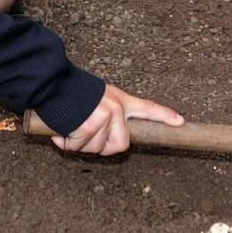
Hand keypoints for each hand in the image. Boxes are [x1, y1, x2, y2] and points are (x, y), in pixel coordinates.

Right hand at [51, 84, 183, 155]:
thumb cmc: (71, 93)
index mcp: (120, 100)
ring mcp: (103, 116)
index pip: (147, 108)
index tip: (180, 122)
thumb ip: (109, 114)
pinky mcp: (88, 124)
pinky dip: (67, 144)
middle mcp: (116, 108)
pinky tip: (61, 131)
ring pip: (97, 148)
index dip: (164, 116)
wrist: (52, 83)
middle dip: (103, 147)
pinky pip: (80, 147)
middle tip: (86, 136)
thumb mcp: (97, 97)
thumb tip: (108, 141)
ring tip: (71, 127)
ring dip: (80, 145)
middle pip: (121, 144)